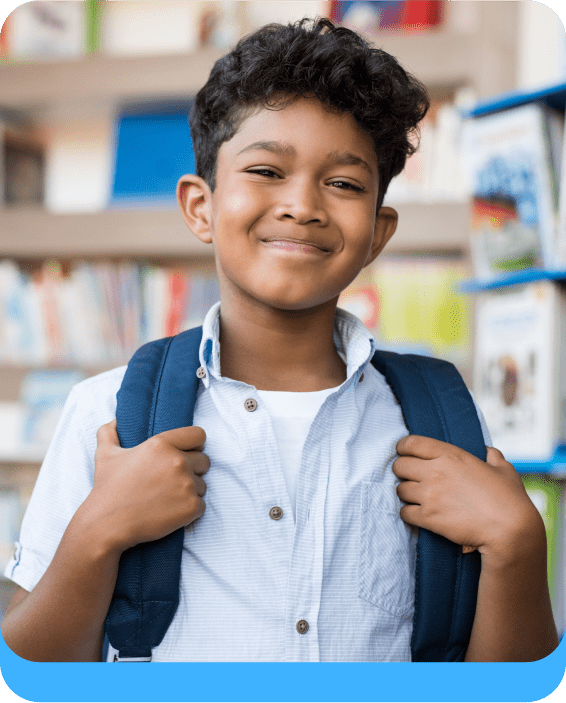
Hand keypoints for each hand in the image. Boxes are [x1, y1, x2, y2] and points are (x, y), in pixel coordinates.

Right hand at [86, 419, 209, 550]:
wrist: (107, 525)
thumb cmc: (107, 489)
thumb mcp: (105, 455)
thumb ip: (110, 432)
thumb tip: (116, 420)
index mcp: (161, 444)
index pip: (199, 435)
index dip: (195, 444)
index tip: (188, 453)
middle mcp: (177, 461)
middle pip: (204, 461)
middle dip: (193, 470)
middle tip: (172, 481)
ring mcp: (186, 484)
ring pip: (202, 485)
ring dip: (190, 491)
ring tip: (167, 498)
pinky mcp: (191, 506)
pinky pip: (202, 505)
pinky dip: (190, 510)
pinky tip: (170, 512)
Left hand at [393, 436, 541, 563]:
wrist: (510, 531)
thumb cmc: (509, 499)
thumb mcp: (504, 469)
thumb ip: (492, 456)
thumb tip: (487, 451)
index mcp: (451, 455)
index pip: (411, 443)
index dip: (403, 448)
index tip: (404, 452)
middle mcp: (435, 471)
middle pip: (399, 466)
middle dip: (402, 471)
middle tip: (411, 477)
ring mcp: (429, 495)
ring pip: (400, 489)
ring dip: (406, 493)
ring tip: (417, 497)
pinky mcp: (428, 517)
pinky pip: (404, 512)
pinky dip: (409, 513)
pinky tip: (418, 514)